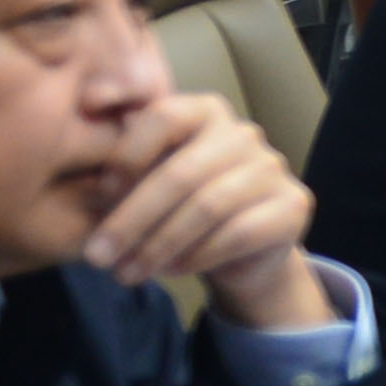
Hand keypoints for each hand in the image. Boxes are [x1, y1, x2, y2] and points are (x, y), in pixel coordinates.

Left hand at [77, 86, 328, 329]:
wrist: (243, 249)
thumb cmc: (181, 207)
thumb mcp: (146, 181)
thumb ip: (122, 168)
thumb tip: (92, 164)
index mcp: (204, 112)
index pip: (164, 116)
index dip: (127, 155)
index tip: (98, 194)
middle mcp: (243, 132)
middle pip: (181, 172)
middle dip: (132, 219)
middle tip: (97, 257)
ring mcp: (272, 168)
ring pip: (208, 206)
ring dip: (159, 246)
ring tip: (126, 273)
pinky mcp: (293, 205)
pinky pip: (237, 234)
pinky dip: (196, 256)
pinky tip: (170, 271)